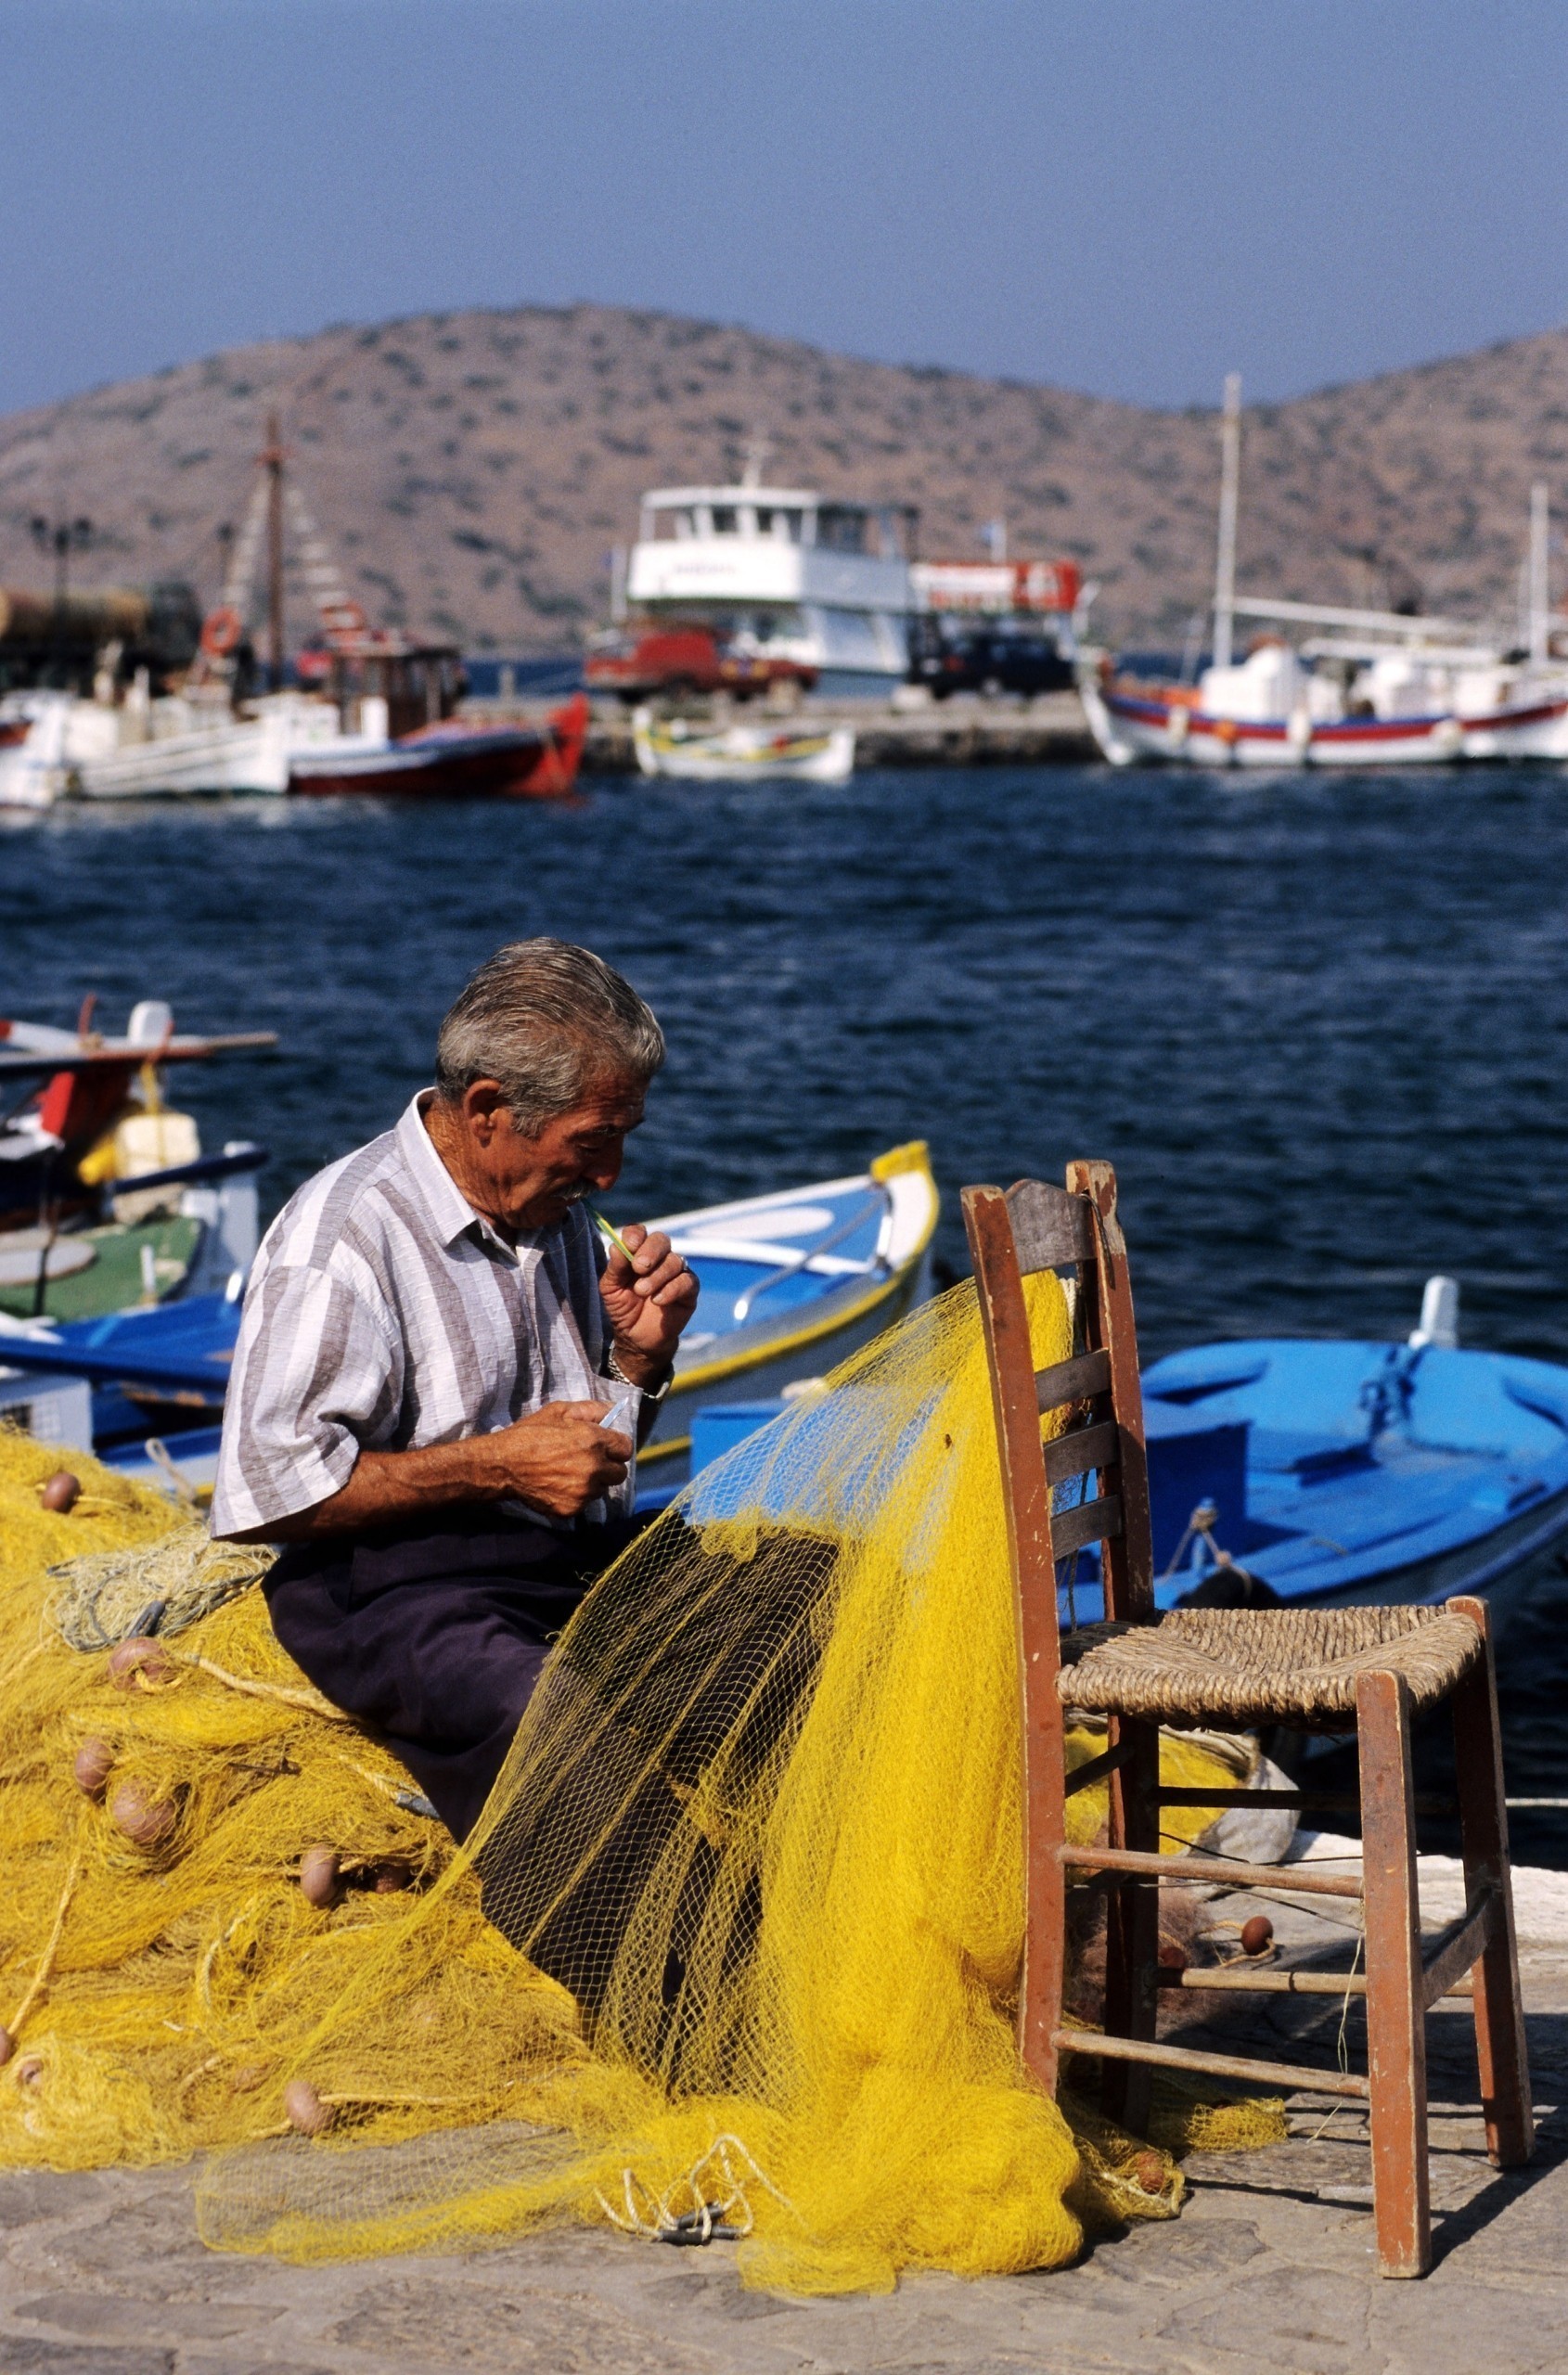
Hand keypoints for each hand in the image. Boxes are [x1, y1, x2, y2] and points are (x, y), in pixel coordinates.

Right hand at [479, 1400, 632, 1519]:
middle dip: (608, 1467)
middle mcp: (594, 1468)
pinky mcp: (573, 1509)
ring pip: (602, 1489)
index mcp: (594, 1441)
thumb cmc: (530, 1434)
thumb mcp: (559, 1411)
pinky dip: (577, 1496)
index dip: (615, 1447)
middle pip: (620, 1473)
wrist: (503, 1465)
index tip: (605, 1447)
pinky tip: (560, 1485)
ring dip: (593, 1483)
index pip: (626, 1449)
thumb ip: (590, 1410)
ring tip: (570, 1473)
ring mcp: (584, 1491)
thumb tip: (613, 1410)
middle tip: (589, 1462)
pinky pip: (585, 1503)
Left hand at [599, 1223, 699, 1383]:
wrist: (637, 1338)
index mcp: (637, 1253)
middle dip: (650, 1251)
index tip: (630, 1245)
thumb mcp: (610, 1289)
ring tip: (642, 1292)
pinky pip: (686, 1280)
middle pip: (661, 1240)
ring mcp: (676, 1271)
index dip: (636, 1235)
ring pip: (674, 1260)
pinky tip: (658, 1300)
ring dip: (657, 1276)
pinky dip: (671, 1289)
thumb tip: (616, 1246)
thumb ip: (615, 1268)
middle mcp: (658, 1257)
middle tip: (639, 1267)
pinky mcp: (689, 1288)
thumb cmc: (622, 1309)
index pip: (639, 1233)